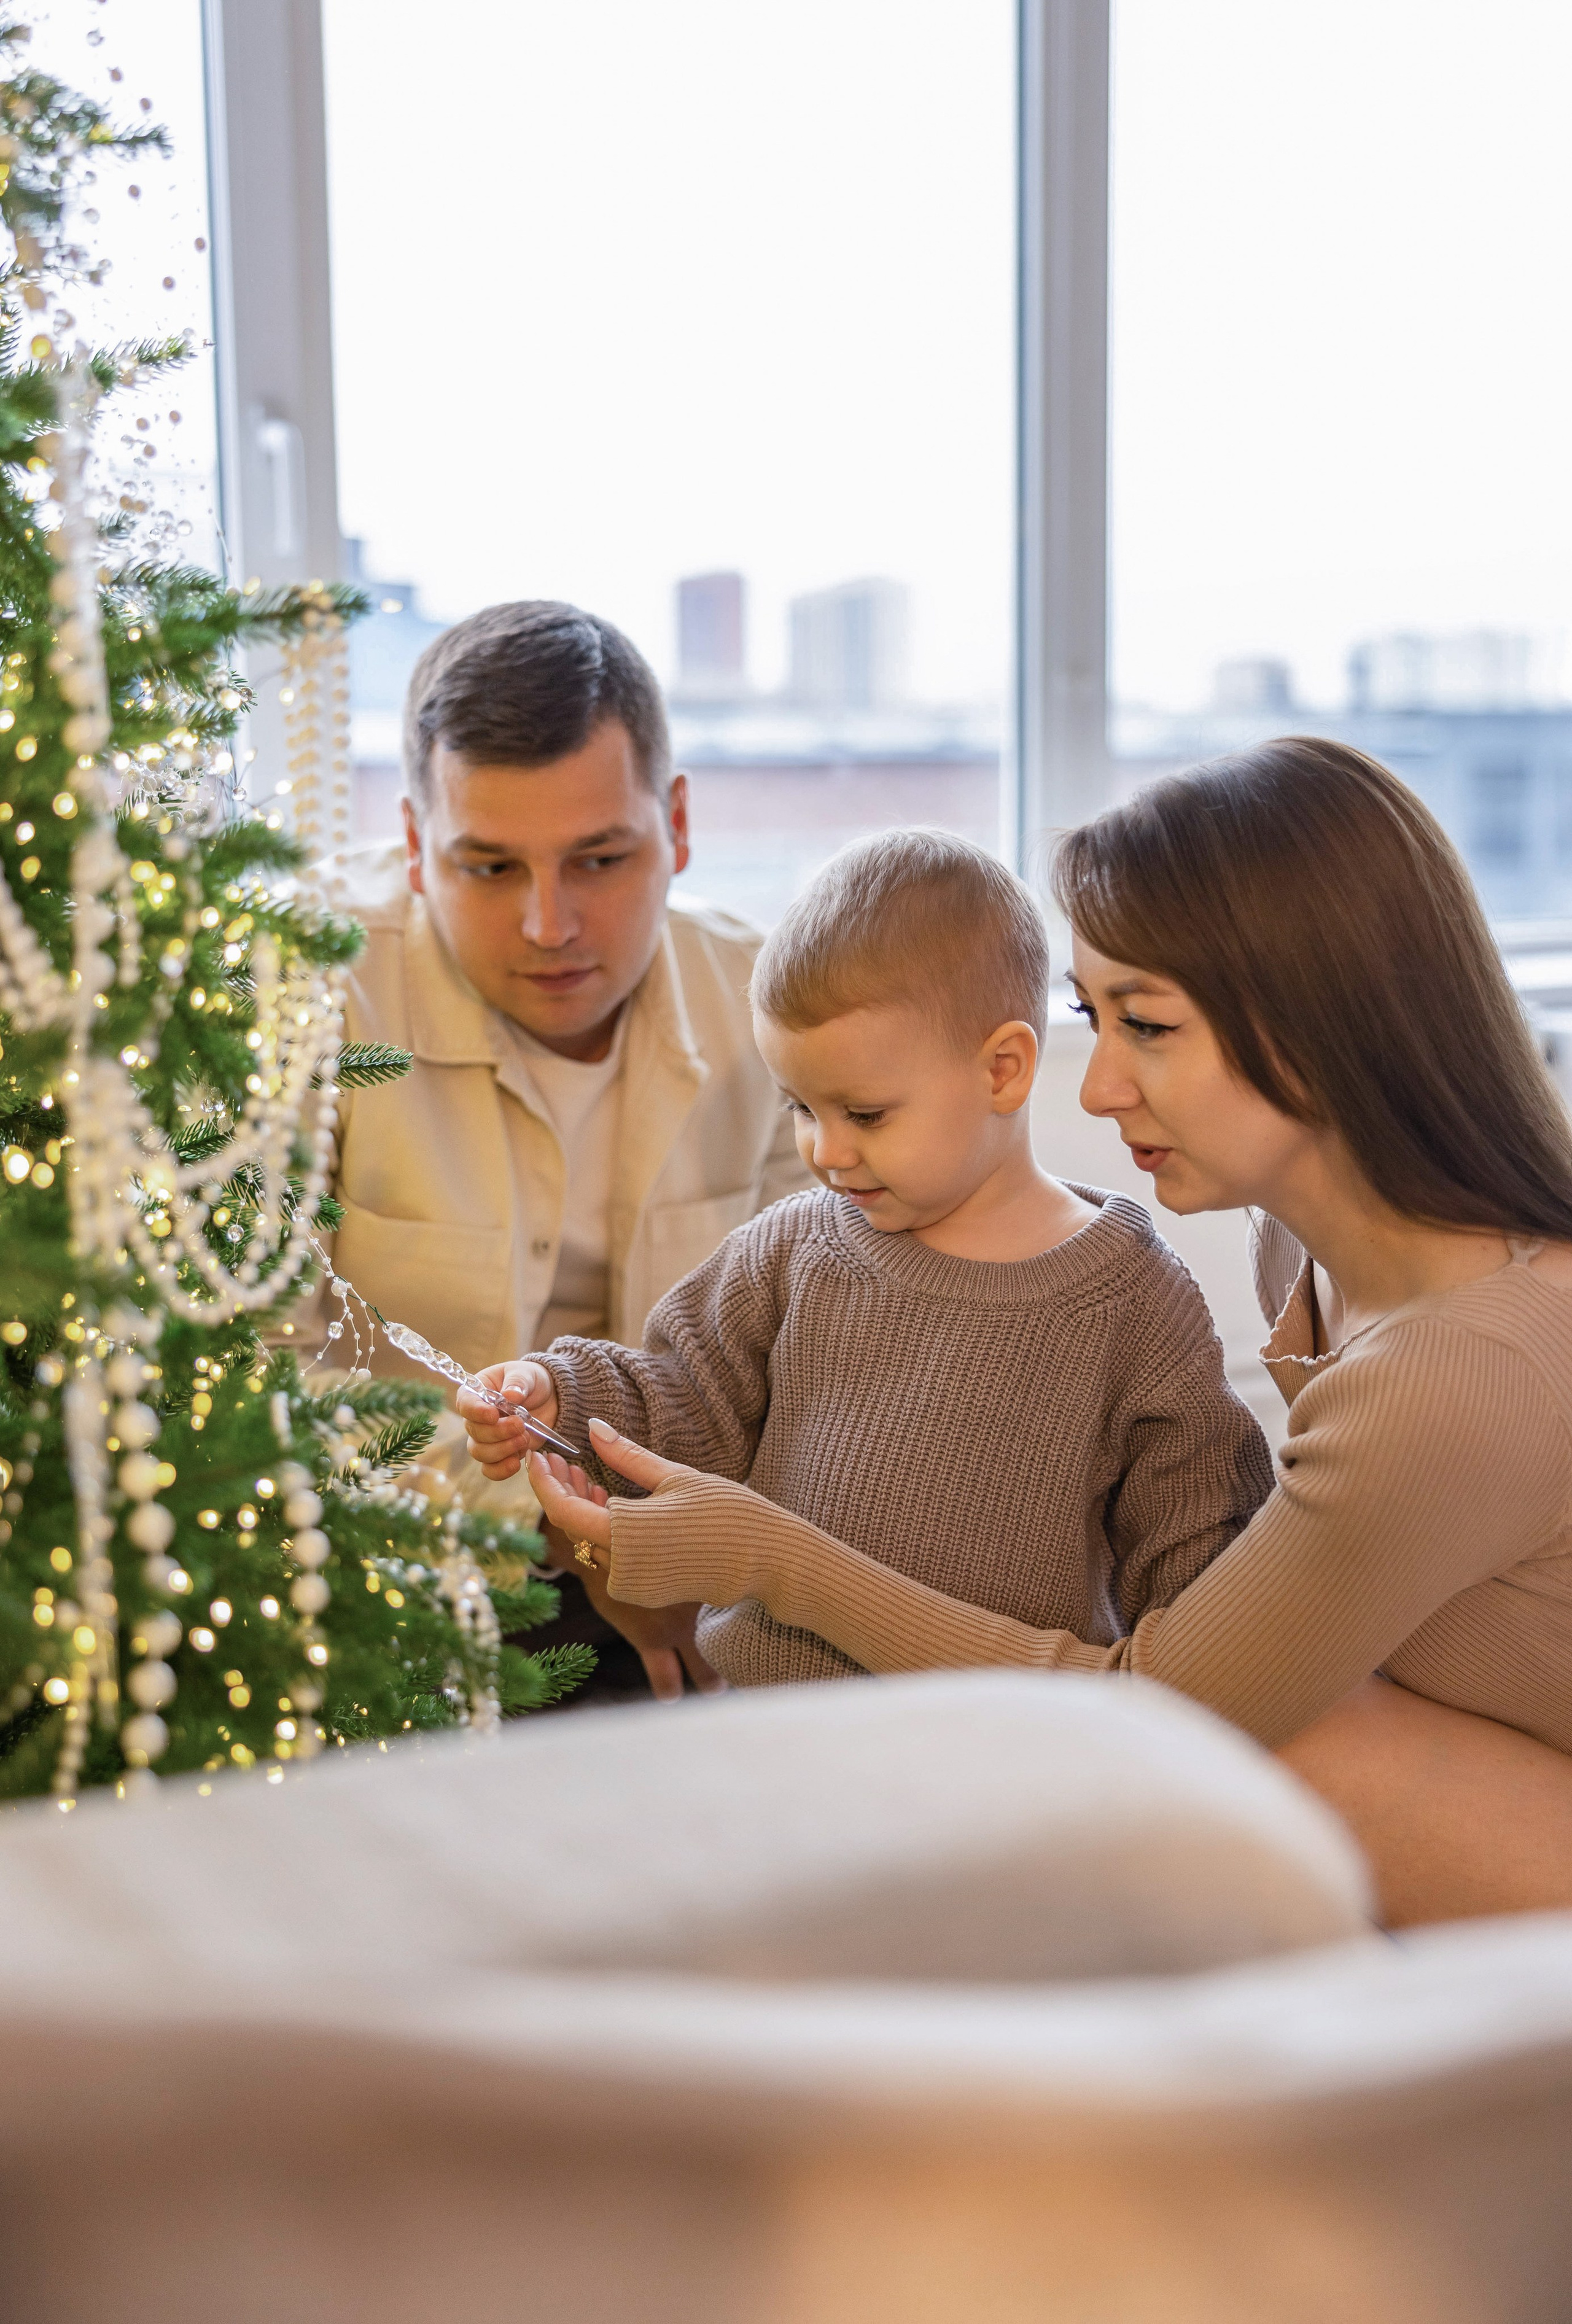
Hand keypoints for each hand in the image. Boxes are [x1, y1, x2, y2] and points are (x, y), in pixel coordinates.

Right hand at [458, 1359, 558, 1479]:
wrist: (549, 1399)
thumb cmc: (532, 1381)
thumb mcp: (528, 1374)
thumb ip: (518, 1381)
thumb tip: (510, 1395)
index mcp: (477, 1392)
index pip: (465, 1403)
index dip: (476, 1412)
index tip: (493, 1415)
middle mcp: (477, 1417)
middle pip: (474, 1432)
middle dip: (498, 1432)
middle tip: (520, 1425)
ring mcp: (487, 1438)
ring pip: (480, 1452)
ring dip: (502, 1450)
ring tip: (524, 1439)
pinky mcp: (500, 1453)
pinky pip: (490, 1469)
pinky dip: (501, 1469)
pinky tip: (516, 1463)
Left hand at [530, 1439, 722, 1703]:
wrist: (768, 1560)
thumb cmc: (727, 1512)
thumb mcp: (674, 1476)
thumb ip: (627, 1455)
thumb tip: (593, 1428)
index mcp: (622, 1534)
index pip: (561, 1509)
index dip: (544, 1481)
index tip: (538, 1455)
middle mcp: (620, 1567)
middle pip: (572, 1526)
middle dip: (562, 1490)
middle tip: (561, 1459)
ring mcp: (632, 1585)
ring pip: (590, 1542)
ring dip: (583, 1510)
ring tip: (585, 1476)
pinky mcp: (645, 1592)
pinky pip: (612, 1557)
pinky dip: (604, 1531)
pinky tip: (609, 1504)